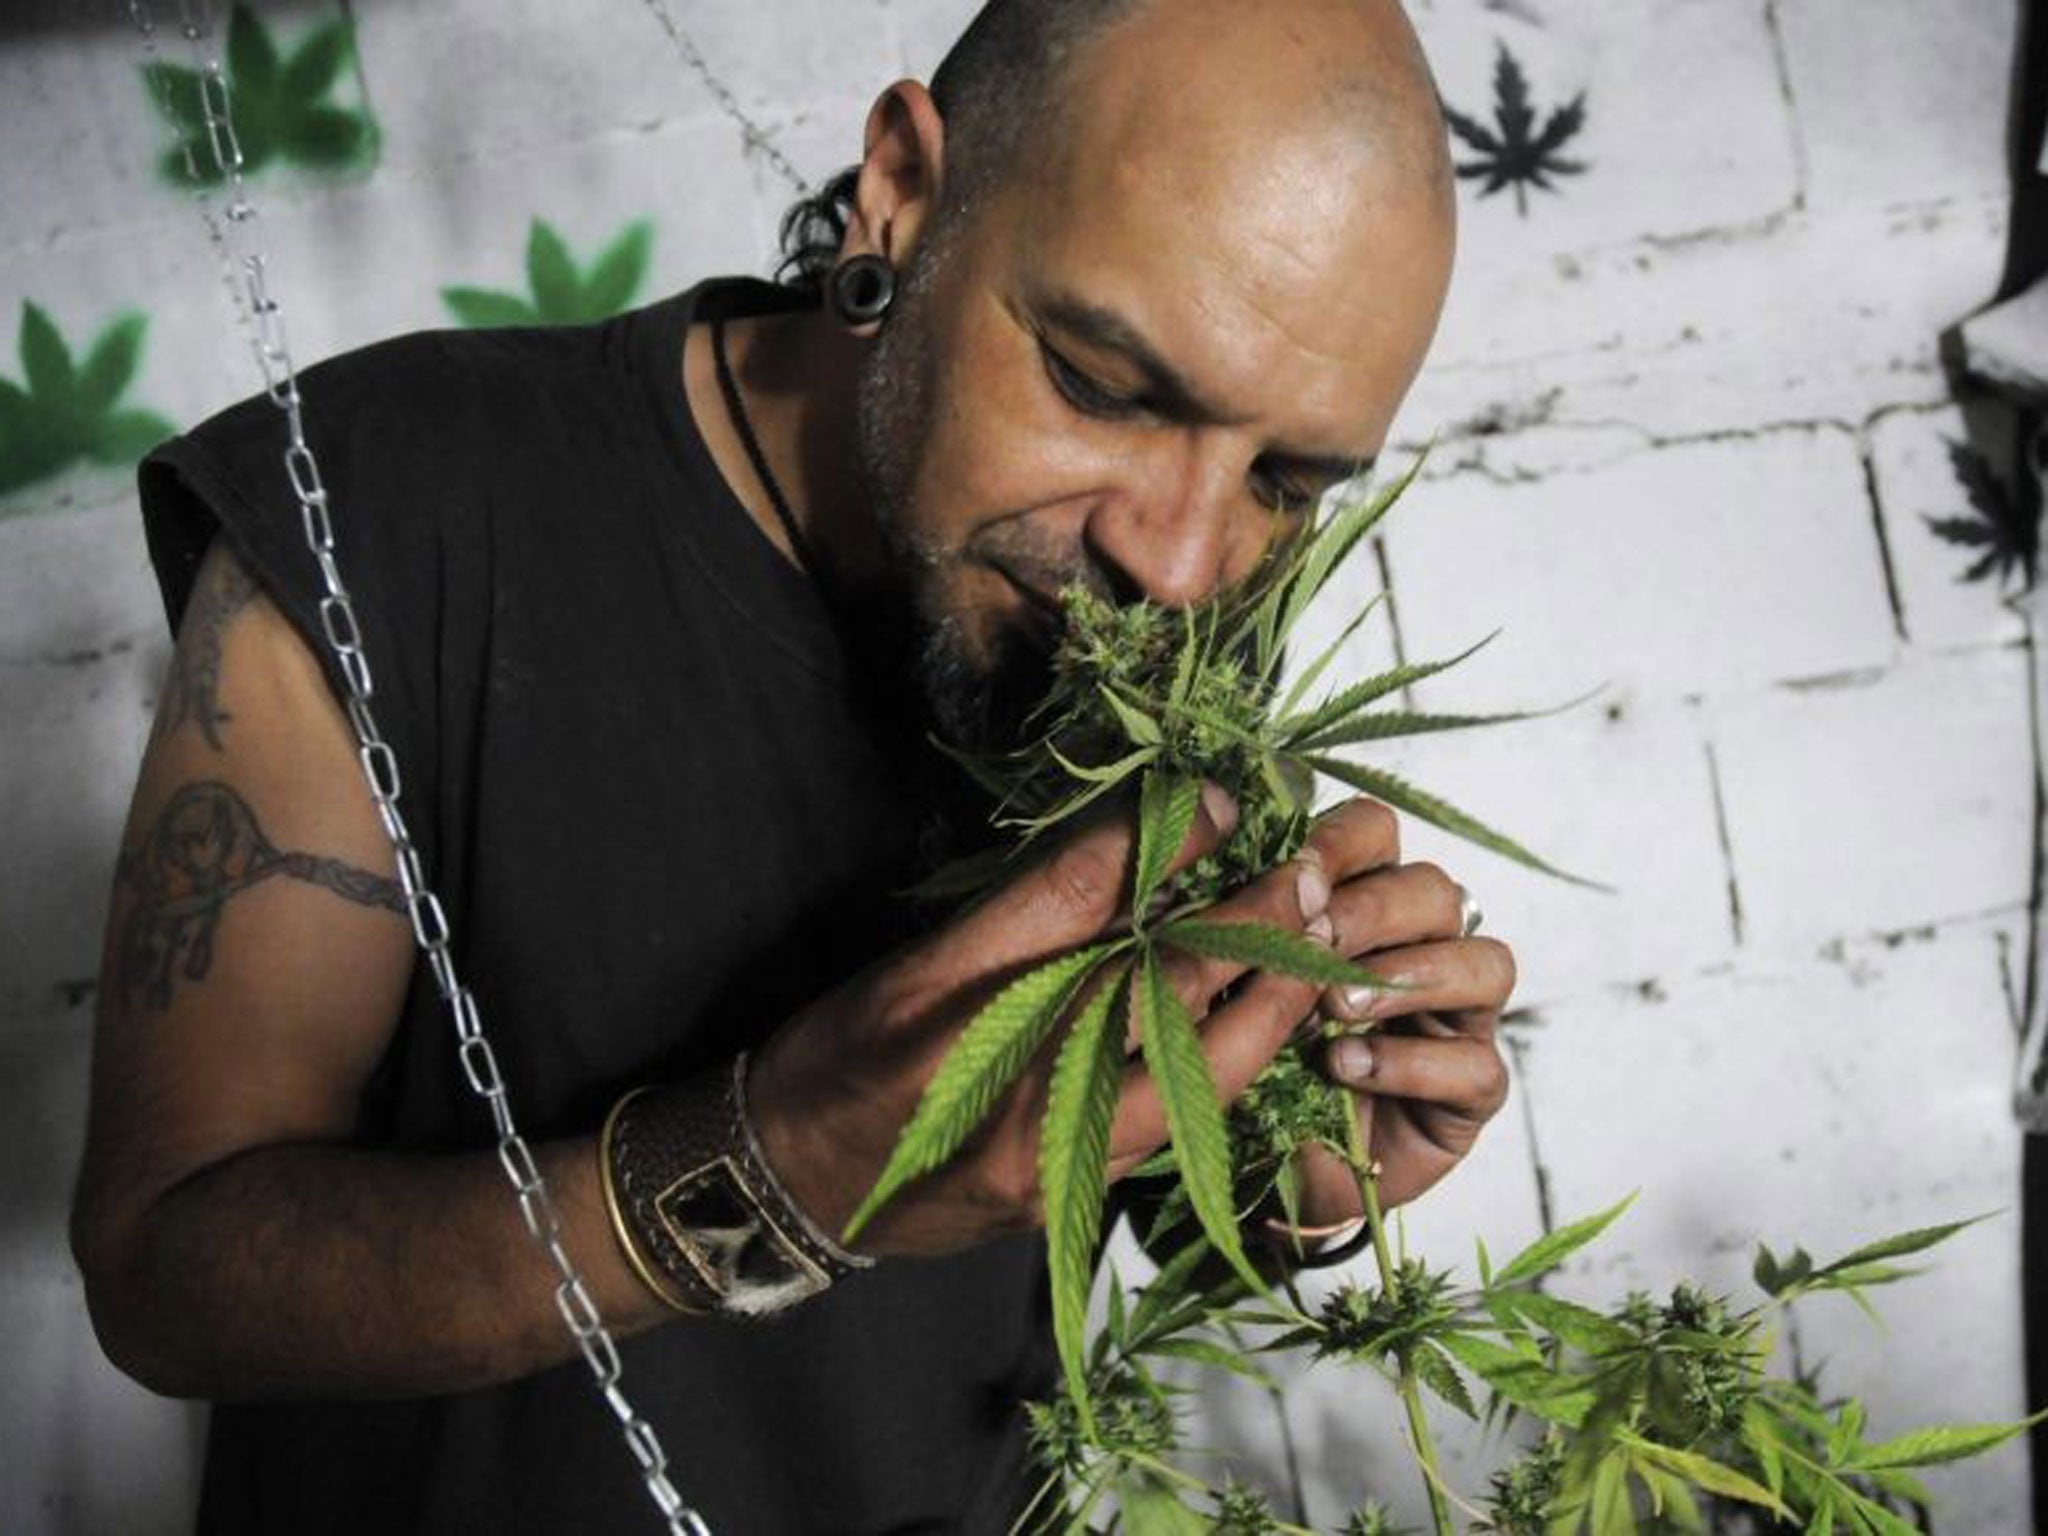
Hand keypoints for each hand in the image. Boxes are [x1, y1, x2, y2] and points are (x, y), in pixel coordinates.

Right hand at [747, 787, 1402, 1257]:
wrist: (791, 1191)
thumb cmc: (837, 1060)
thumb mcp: (908, 965)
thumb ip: (1028, 906)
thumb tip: (1137, 834)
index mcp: (956, 1020)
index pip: (1085, 910)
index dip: (1167, 848)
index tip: (1228, 801)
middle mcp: (1018, 1102)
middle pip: (1166, 998)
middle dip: (1255, 931)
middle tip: (1314, 871)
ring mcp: (1059, 1164)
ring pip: (1196, 1076)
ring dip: (1268, 1003)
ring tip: (1315, 938)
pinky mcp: (1080, 1197)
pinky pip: (1180, 1126)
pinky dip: (1232, 1062)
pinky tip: (1267, 1016)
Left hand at [1280, 851, 1515, 1230]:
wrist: (1258, 1167)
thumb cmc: (1248, 1061)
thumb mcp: (1232, 988)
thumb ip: (1249, 932)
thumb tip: (1253, 881)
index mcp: (1361, 906)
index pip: (1380, 836)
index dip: (1345, 842)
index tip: (1294, 872)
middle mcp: (1421, 950)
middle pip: (1435, 891)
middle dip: (1372, 912)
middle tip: (1314, 942)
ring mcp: (1458, 1020)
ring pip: (1484, 963)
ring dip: (1406, 978)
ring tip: (1335, 1011)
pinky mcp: (1472, 1093)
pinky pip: (1476, 1063)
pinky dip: (1407, 1061)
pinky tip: (1345, 1069)